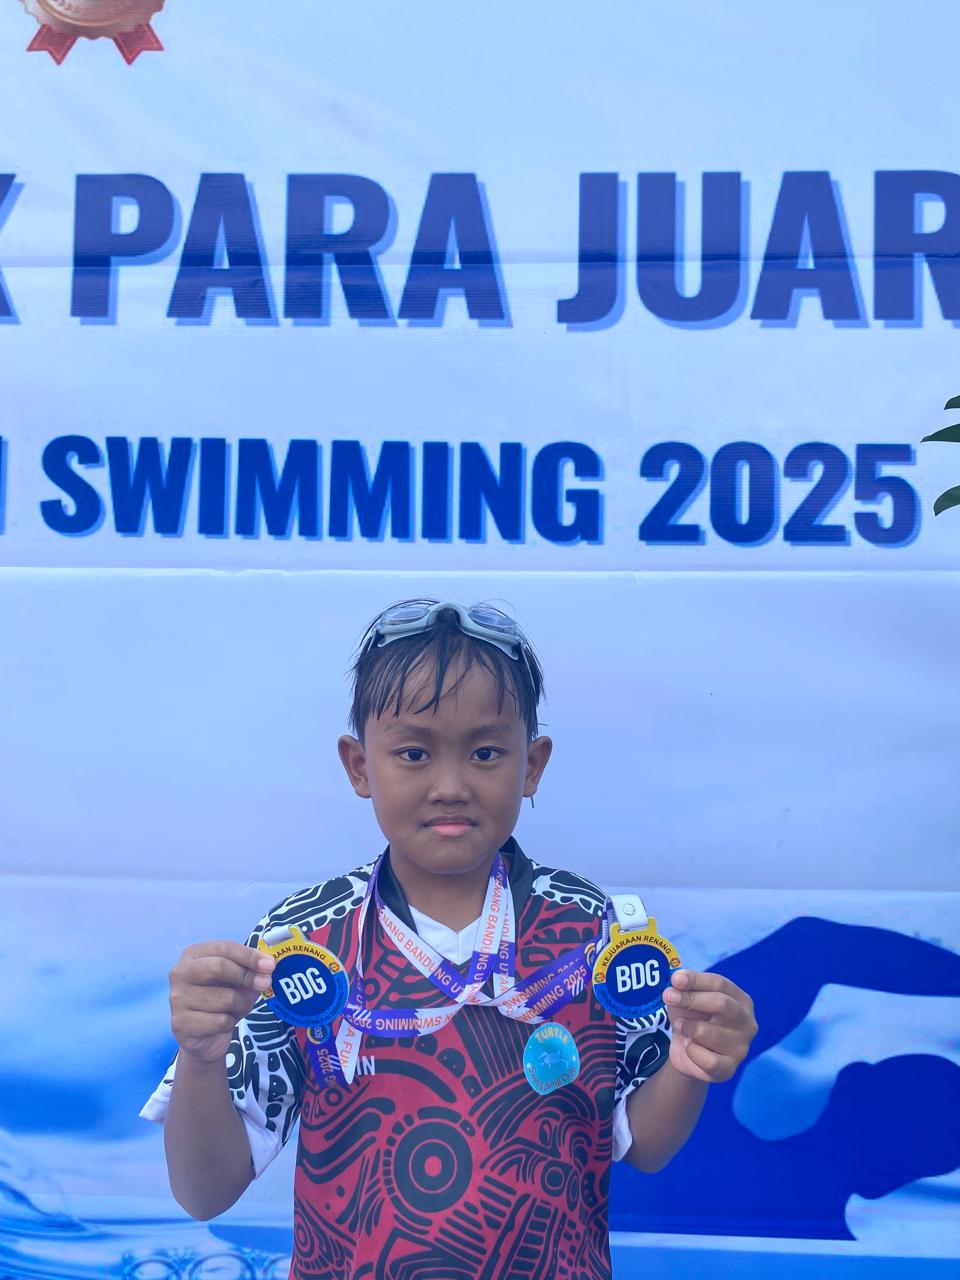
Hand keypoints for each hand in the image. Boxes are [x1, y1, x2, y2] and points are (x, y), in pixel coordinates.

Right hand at [169, 941, 275, 1064]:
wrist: (205, 1037)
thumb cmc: (222, 999)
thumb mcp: (238, 980)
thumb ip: (251, 969)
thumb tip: (268, 966)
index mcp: (193, 955)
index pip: (224, 948)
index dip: (249, 955)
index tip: (270, 965)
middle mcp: (180, 973)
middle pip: (219, 967)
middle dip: (247, 976)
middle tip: (264, 984)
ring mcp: (177, 999)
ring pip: (224, 998)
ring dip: (241, 1005)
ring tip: (237, 1008)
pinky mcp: (181, 1024)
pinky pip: (220, 1021)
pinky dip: (230, 1022)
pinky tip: (222, 1023)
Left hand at [662, 969, 756, 1083]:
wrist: (688, 1052)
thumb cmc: (692, 1018)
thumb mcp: (687, 998)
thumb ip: (684, 986)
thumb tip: (676, 978)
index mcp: (740, 1000)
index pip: (720, 984)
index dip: (696, 980)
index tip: (675, 978)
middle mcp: (747, 1022)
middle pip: (721, 1004)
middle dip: (691, 999)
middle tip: (668, 996)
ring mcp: (741, 1047)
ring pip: (706, 1032)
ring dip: (686, 1027)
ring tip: (682, 1027)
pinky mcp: (729, 1068)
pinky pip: (704, 1058)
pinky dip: (690, 1050)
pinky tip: (690, 1047)